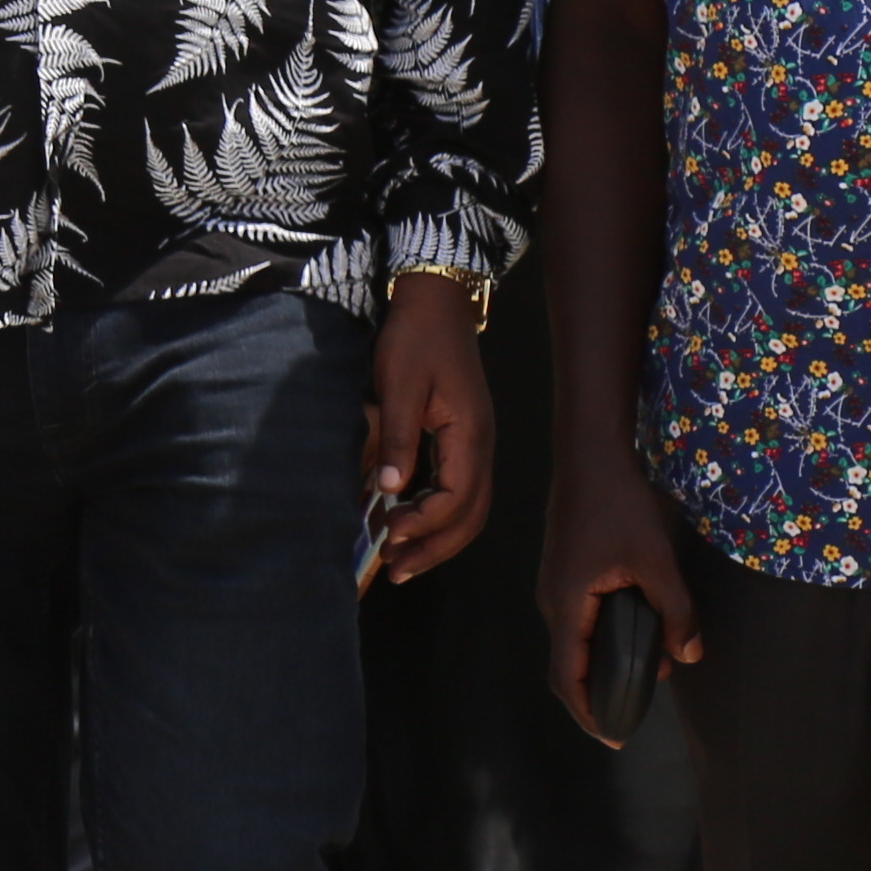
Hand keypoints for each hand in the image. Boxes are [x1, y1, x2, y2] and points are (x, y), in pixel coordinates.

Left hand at [358, 269, 492, 584]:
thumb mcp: (398, 385)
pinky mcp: (463, 438)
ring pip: (469, 507)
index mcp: (469, 433)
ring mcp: (476, 442)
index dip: (425, 524)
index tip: (389, 534)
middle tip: (396, 569)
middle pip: (471, 515)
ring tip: (400, 557)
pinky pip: (459, 488)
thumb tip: (392, 490)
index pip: (456, 498)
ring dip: (437, 537)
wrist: (435, 301)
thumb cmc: (416, 337)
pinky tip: (406, 520)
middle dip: (435, 547)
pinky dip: (436, 513)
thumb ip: (397, 437)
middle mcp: (481, 444)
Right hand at [533, 443, 703, 746]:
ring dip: (605, 662)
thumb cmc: (619, 504)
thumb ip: (675, 610)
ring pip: (574, 640)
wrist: (591, 455)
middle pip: (567, 663)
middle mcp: (553, 601)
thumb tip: (689, 656)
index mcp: (567, 604)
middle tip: (637, 710)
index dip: (586, 712)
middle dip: (599, 692)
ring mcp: (556, 586)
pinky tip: (637, 630)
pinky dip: (602, 638)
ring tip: (647, 670)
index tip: (613, 738)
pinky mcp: (566, 573)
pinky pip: (579, 620)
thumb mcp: (656, 559)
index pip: (566, 675)